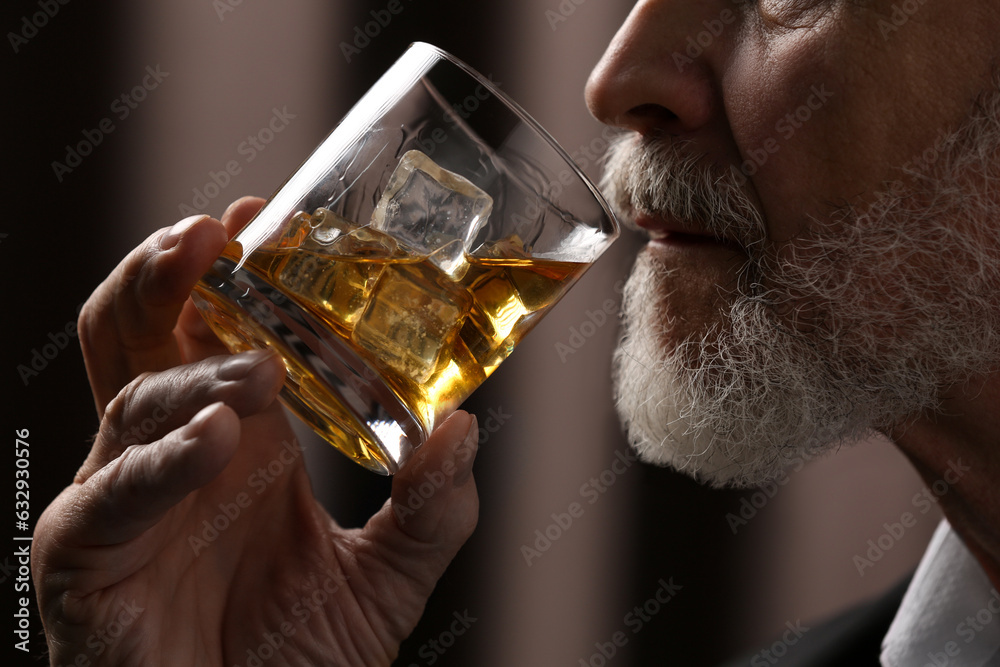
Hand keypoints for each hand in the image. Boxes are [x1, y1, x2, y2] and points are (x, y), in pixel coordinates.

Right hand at [32, 197, 479, 665]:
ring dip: (194, 374)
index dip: (221, 268)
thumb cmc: (296, 662)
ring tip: (257, 370)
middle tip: (215, 236)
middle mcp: (174, 453)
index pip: (206, 327)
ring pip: (129, 400)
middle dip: (163, 273)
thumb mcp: (385, 581)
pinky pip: (108, 497)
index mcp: (237, 438)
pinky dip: (160, 462)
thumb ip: (432, 510)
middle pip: (138, 334)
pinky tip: (217, 440)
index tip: (259, 215)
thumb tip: (465, 427)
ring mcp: (124, 501)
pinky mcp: (86, 560)